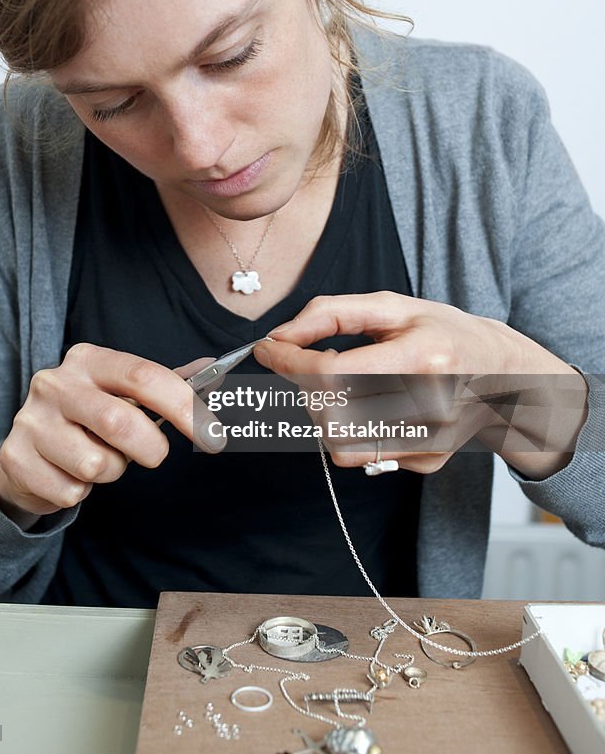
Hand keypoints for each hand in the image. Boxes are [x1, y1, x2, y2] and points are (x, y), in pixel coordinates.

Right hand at [0, 343, 223, 523]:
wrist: (29, 448)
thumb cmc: (90, 417)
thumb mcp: (123, 393)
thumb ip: (168, 385)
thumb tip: (216, 374)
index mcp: (88, 360)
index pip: (143, 375)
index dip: (183, 405)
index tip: (211, 434)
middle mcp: (54, 383)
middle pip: (120, 422)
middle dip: (150, 449)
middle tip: (152, 455)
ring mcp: (30, 420)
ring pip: (96, 463)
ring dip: (112, 471)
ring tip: (99, 458)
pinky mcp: (14, 458)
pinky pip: (71, 491)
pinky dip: (81, 491)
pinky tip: (70, 473)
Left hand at [254, 292, 587, 477]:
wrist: (504, 375)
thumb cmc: (445, 333)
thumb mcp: (393, 306)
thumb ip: (331, 314)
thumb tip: (279, 336)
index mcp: (422, 358)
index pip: (331, 372)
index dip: (287, 362)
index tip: (266, 349)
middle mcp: (428, 406)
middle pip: (330, 412)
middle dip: (305, 386)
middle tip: (315, 362)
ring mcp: (429, 441)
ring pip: (339, 444)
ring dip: (324, 414)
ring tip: (347, 386)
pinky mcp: (427, 462)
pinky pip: (363, 456)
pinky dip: (353, 431)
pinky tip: (377, 407)